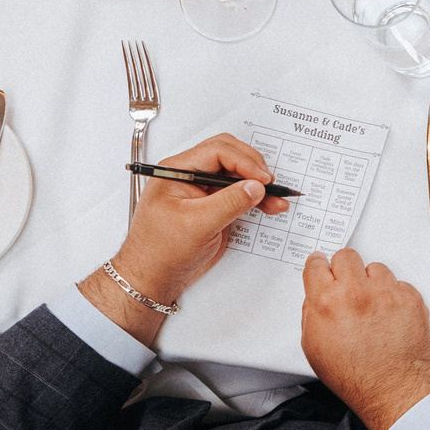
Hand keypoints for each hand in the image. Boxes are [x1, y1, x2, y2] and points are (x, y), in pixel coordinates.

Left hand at [82, 135, 287, 344]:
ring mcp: (203, 192)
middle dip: (253, 168)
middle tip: (270, 184)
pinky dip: (255, 199)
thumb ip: (229, 203)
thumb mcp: (196, 224)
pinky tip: (268, 206)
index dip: (244, 162)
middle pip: (229, 156)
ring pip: (236, 176)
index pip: (217, 152)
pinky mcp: (213, 208)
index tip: (262, 180)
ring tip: (276, 199)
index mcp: (177, 172)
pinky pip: (238, 195)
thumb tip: (254, 187)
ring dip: (258, 185)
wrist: (153, 278)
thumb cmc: (159, 252)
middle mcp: (190, 177)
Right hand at [299, 247, 429, 429]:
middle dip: (344, 269)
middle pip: (346, 257)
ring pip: (375, 268)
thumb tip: (316, 296)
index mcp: (327, 302)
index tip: (322, 267)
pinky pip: (398, 283)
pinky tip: (389, 314)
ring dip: (372, 282)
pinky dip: (393, 295)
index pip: (317, 264)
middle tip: (348, 285)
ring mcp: (386, 293)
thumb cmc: (355, 376)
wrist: (392, 389)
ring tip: (372, 305)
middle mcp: (357, 292)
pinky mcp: (409, 298)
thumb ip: (312, 313)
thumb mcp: (314, 346)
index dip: (319, 267)